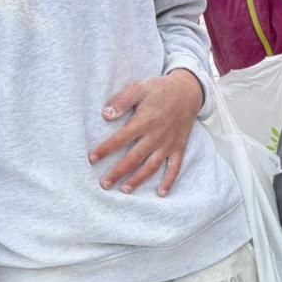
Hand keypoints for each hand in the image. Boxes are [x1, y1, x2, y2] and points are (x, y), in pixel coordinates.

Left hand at [89, 70, 203, 195]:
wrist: (188, 92)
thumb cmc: (160, 89)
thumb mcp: (139, 88)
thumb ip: (122, 101)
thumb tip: (106, 115)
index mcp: (144, 121)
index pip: (121, 139)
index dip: (106, 149)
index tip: (92, 158)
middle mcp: (156, 136)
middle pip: (134, 158)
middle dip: (118, 172)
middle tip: (104, 184)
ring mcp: (168, 144)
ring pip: (151, 166)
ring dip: (138, 179)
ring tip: (125, 189)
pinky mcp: (179, 148)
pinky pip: (174, 167)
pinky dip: (169, 181)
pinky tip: (161, 193)